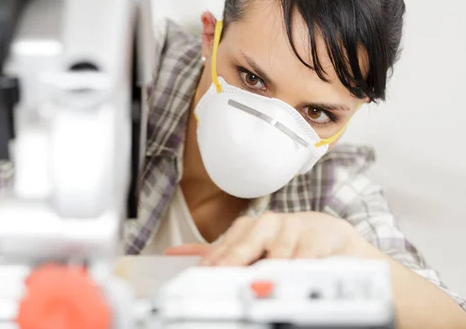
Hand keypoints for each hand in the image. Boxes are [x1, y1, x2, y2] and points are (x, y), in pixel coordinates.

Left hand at [165, 212, 367, 265]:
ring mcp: (293, 228)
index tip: (203, 274)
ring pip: (277, 248)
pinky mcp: (317, 237)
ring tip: (259, 277)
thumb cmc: (284, 241)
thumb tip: (173, 254)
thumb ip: (216, 252)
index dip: (215, 260)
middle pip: (247, 243)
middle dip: (234, 258)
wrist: (329, 236)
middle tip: (222, 272)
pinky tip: (292, 272)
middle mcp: (268, 224)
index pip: (226, 245)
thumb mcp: (250, 245)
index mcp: (248, 228)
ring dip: (269, 263)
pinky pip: (306, 252)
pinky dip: (299, 262)